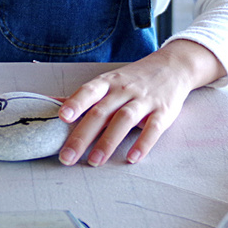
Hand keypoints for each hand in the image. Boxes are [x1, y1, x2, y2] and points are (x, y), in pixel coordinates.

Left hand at [56, 40, 224, 166]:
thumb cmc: (134, 79)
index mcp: (108, 82)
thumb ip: (84, 96)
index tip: (62, 117)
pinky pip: (153, 128)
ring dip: (108, 141)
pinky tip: (132, 158)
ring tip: (95, 161)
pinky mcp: (164, 112)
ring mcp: (145, 100)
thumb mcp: (109, 81)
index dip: (75, 103)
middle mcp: (124, 90)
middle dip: (82, 136)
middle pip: (101, 112)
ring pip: (124, 120)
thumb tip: (53, 103)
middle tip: (67, 157)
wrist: (173, 66)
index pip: (89, 91)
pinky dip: (143, 143)